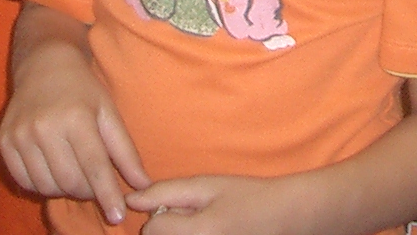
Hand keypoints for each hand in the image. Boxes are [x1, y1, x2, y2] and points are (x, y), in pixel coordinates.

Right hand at [0, 35, 150, 221]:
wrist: (43, 64)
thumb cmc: (82, 89)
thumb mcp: (108, 112)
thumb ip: (125, 150)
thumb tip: (142, 184)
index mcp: (75, 117)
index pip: (94, 167)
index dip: (107, 195)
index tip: (118, 216)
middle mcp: (44, 126)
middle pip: (70, 181)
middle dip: (87, 191)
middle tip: (94, 182)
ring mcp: (20, 134)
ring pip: (47, 186)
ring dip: (65, 189)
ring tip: (73, 171)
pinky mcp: (4, 141)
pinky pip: (24, 181)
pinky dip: (42, 184)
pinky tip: (52, 169)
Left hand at [125, 174, 300, 234]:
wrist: (286, 217)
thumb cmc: (248, 197)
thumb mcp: (208, 186)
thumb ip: (167, 192)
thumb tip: (131, 200)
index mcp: (199, 233)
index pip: (151, 230)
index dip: (160, 214)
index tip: (180, 208)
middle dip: (168, 230)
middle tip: (194, 220)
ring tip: (203, 228)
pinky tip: (211, 233)